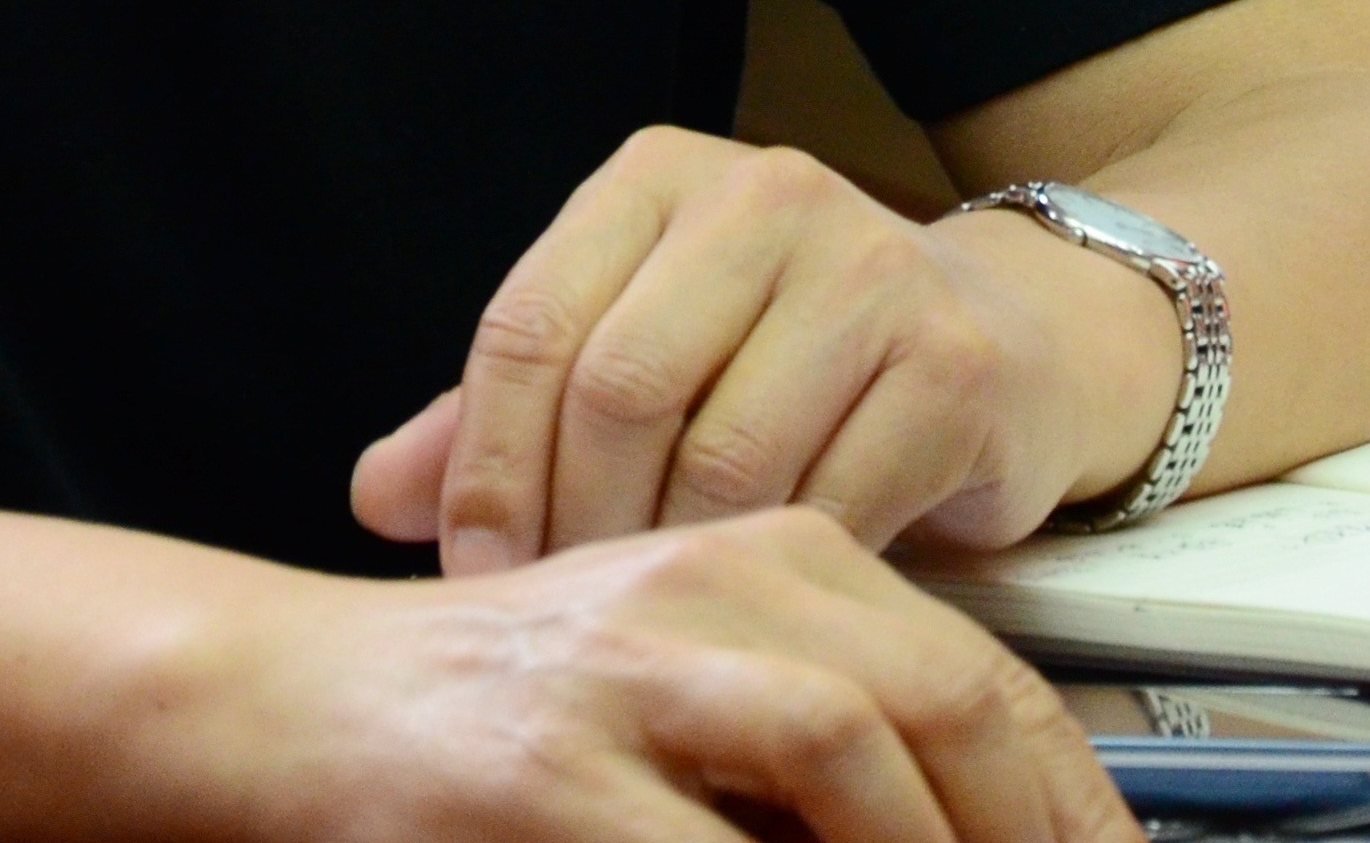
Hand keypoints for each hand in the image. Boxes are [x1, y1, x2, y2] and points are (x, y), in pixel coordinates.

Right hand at [243, 503, 1136, 842]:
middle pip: (938, 702)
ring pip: (845, 754)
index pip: (978, 676)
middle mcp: (701, 591)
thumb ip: (827, 724)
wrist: (294, 702)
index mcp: (758, 554)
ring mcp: (619, 680)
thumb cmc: (509, 711)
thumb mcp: (685, 669)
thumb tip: (992, 818)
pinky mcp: (542, 780)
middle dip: (1031, 830)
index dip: (1075, 800)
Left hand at [351, 129, 1174, 569]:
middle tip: (560, 617)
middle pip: (619, 388)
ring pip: (724, 457)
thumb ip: (508, 416)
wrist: (1009, 346)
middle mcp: (762, 195)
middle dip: (572, 524)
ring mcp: (869, 269)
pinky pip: (834, 503)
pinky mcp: (953, 363)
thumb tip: (374, 495)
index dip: (484, 463)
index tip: (472, 569)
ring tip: (651, 626)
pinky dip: (780, 576)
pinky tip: (759, 609)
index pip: (532, 322)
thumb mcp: (644, 353)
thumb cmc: (791, 357)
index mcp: (655, 178)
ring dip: (673, 565)